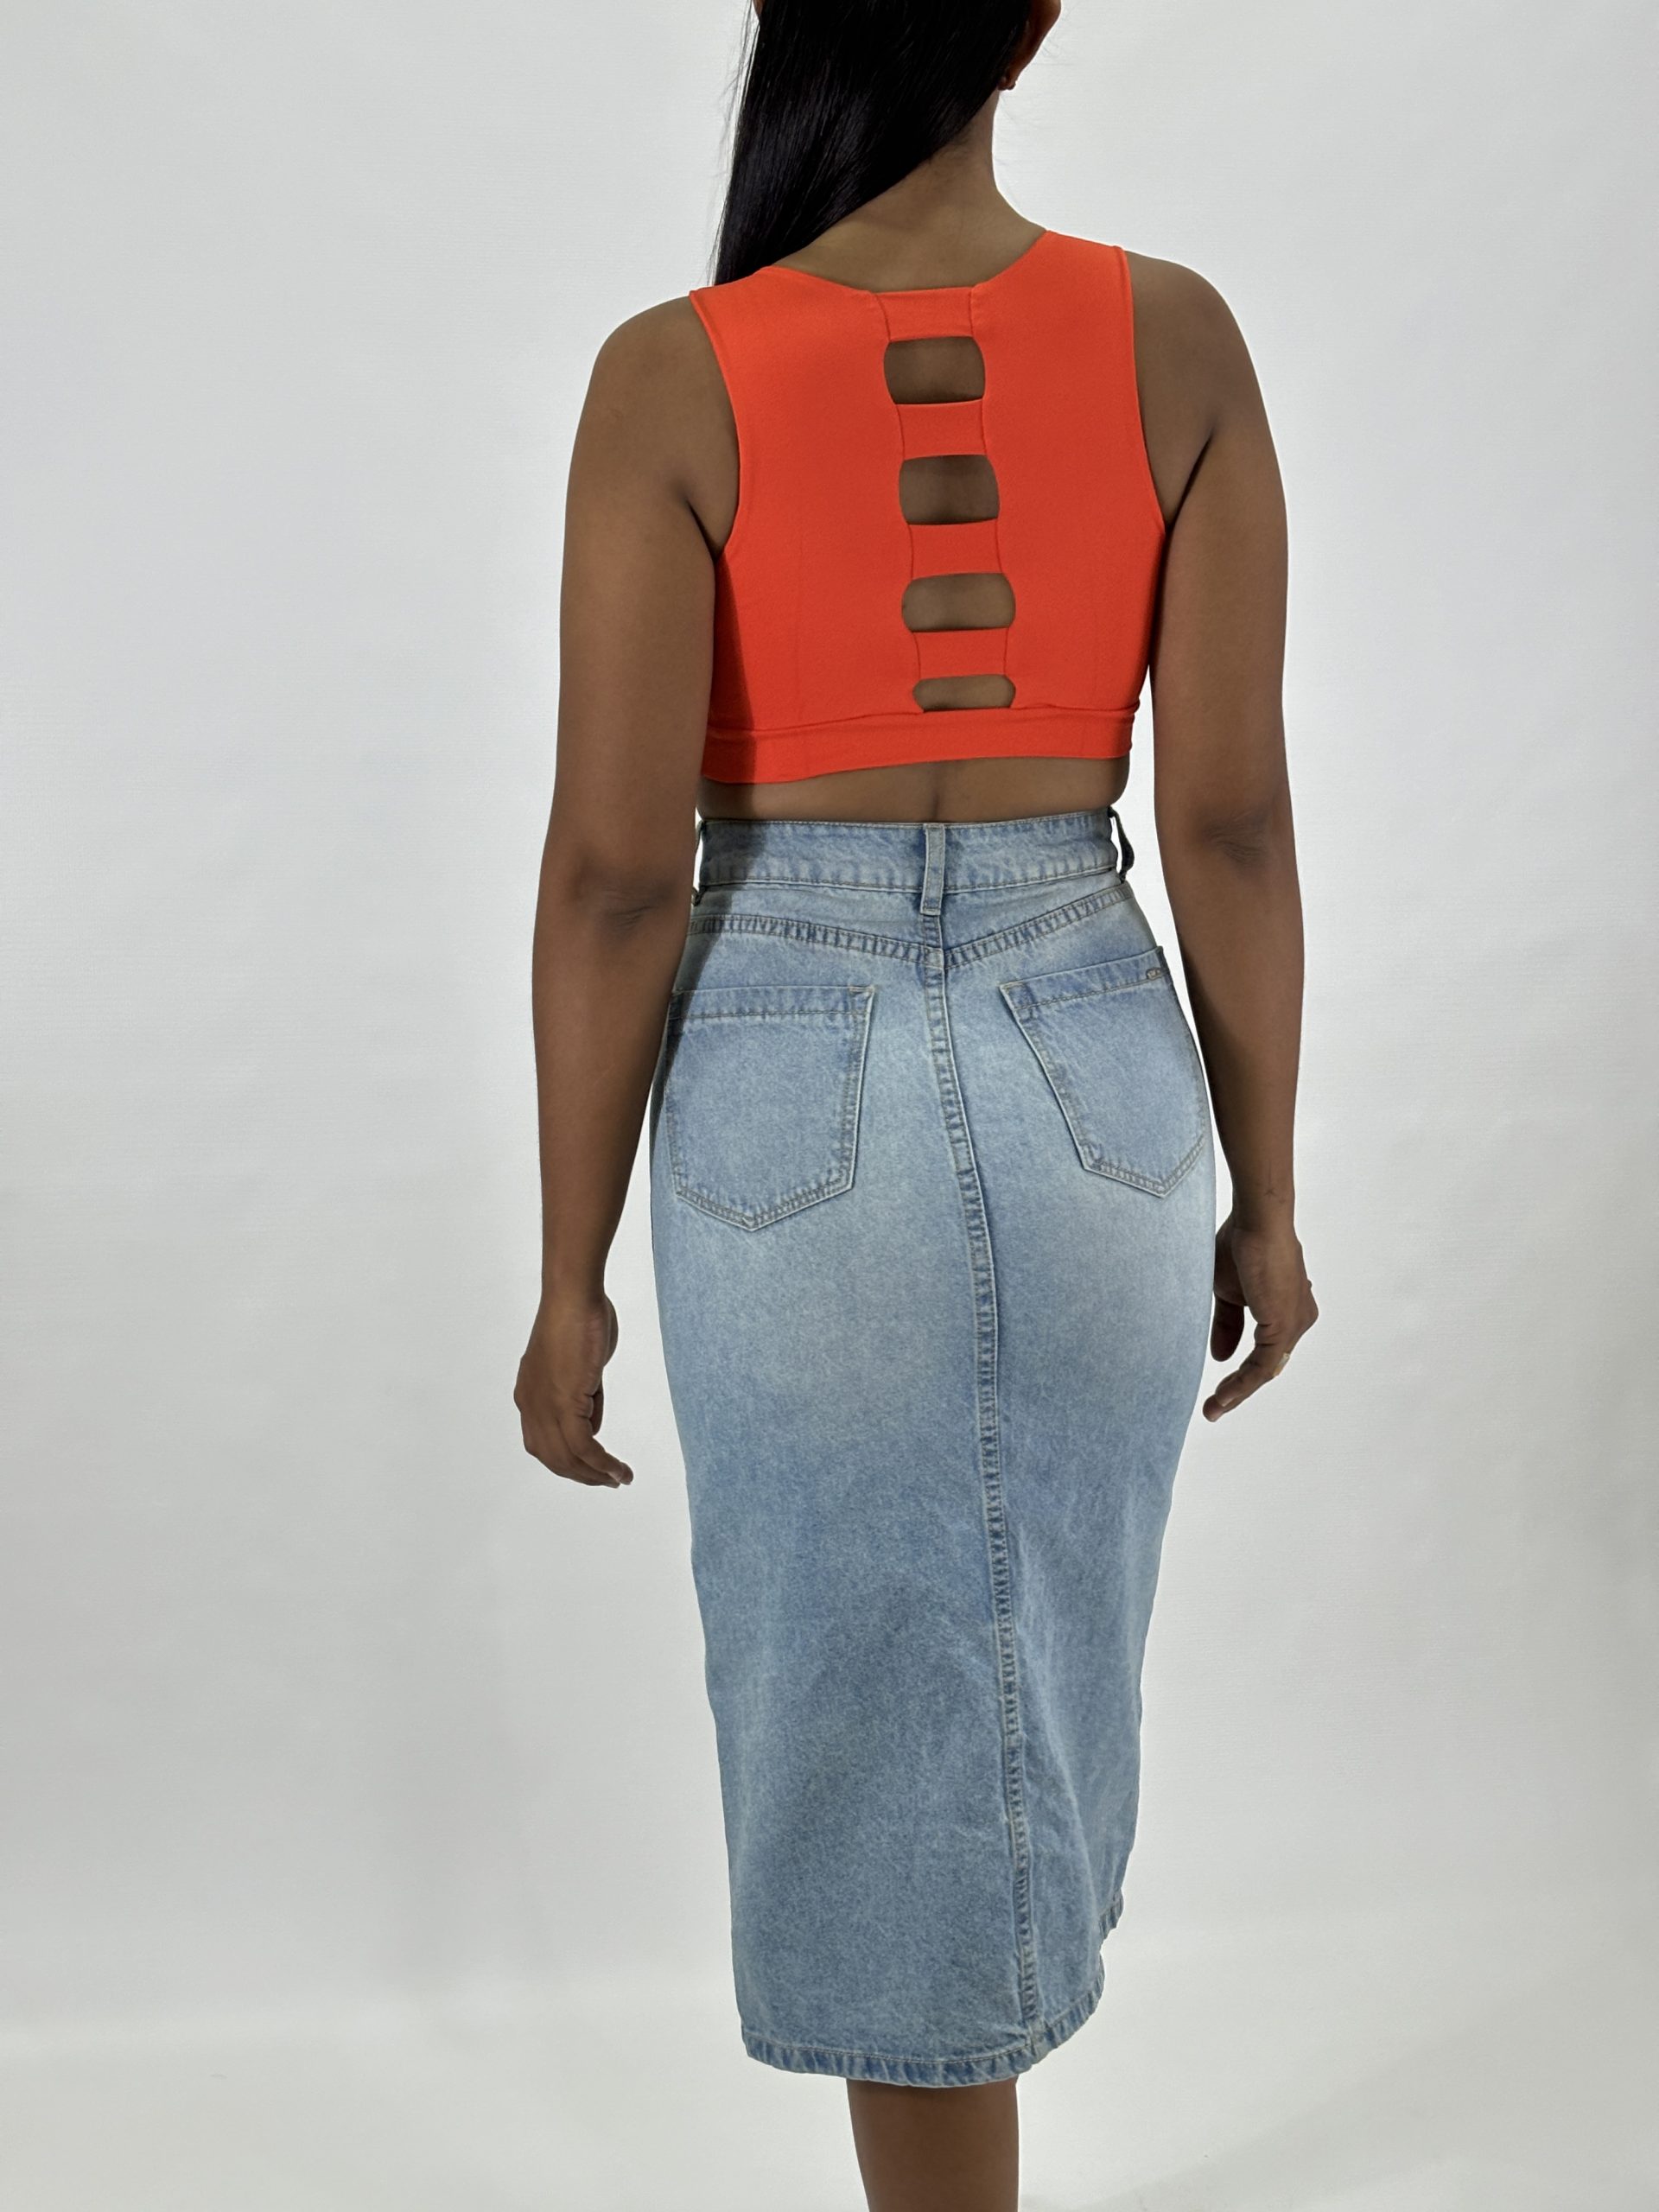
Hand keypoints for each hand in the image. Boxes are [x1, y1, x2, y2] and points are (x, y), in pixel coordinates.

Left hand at [515, 1290, 633, 1486]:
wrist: (573, 1297)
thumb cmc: (580, 1318)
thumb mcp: (581, 1366)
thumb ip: (584, 1396)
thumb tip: (592, 1425)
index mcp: (529, 1395)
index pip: (543, 1442)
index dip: (567, 1461)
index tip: (592, 1468)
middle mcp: (530, 1405)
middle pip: (553, 1457)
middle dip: (582, 1474)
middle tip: (609, 1481)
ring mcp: (544, 1407)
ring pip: (567, 1458)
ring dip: (595, 1475)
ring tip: (619, 1479)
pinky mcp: (563, 1404)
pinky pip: (584, 1447)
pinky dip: (602, 1464)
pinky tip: (619, 1470)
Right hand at [1203, 1212, 1317, 1420]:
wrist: (1256, 1222)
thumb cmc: (1241, 1244)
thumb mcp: (1228, 1292)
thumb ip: (1227, 1325)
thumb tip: (1221, 1357)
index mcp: (1287, 1309)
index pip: (1265, 1350)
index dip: (1242, 1372)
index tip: (1219, 1390)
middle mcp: (1298, 1318)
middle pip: (1267, 1365)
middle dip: (1239, 1389)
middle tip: (1214, 1407)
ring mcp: (1295, 1324)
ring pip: (1265, 1370)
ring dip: (1238, 1392)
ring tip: (1214, 1408)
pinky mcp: (1285, 1327)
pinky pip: (1263, 1366)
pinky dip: (1242, 1383)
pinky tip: (1223, 1396)